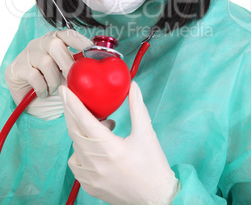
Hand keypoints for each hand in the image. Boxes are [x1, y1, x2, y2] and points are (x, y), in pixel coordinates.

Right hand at [5, 30, 91, 119]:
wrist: (28, 97)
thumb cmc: (51, 81)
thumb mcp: (66, 73)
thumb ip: (77, 68)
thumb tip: (93, 67)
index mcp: (56, 40)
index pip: (67, 34)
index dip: (79, 40)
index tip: (90, 48)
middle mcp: (41, 43)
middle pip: (55, 45)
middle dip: (67, 64)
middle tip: (72, 79)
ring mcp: (28, 54)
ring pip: (46, 62)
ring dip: (54, 80)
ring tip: (55, 89)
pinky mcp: (18, 67)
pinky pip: (34, 76)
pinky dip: (42, 87)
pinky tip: (43, 93)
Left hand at [59, 81, 180, 203]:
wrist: (156, 199)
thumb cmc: (153, 166)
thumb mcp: (146, 133)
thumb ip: (137, 107)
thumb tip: (133, 87)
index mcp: (110, 148)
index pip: (84, 121)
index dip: (72, 103)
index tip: (64, 90)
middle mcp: (96, 164)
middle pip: (74, 132)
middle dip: (72, 113)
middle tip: (73, 99)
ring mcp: (90, 177)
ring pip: (75, 147)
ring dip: (82, 132)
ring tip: (102, 127)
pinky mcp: (90, 186)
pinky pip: (76, 162)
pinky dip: (81, 149)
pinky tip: (95, 146)